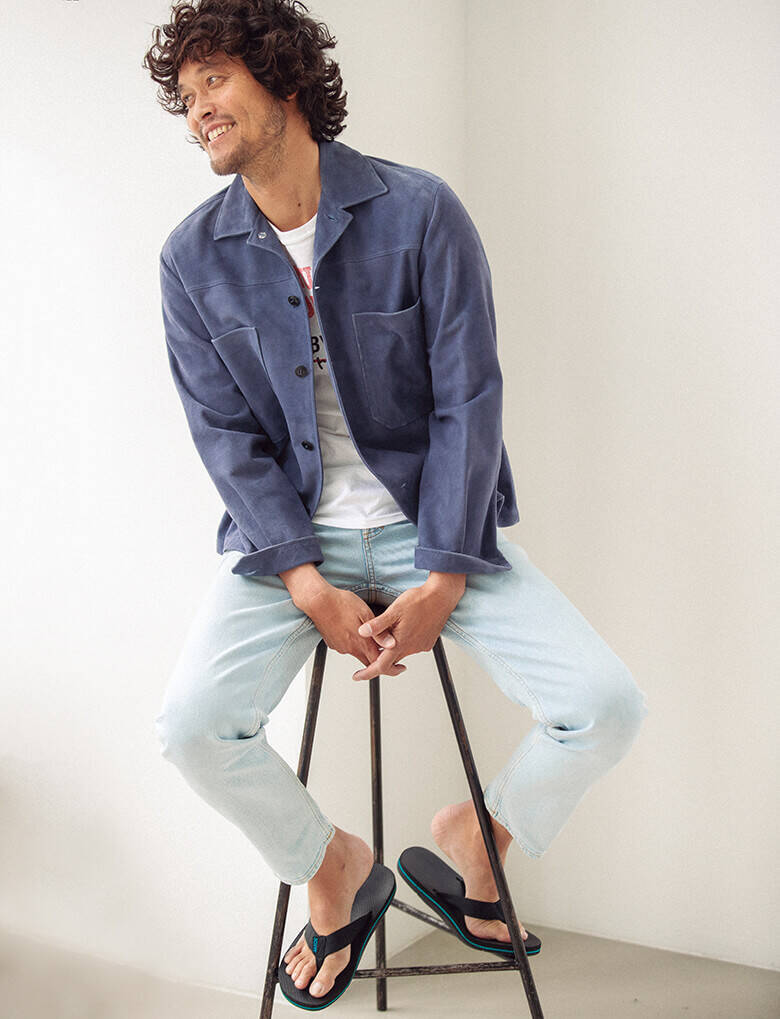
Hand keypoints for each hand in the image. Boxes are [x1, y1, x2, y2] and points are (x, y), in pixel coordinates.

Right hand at [300, 583, 404, 670]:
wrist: (318, 601)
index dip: (390, 667)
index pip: (378, 663)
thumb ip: (379, 633)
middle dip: (378, 659)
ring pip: (357, 652)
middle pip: (368, 661)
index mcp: (361, 643)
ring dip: (364, 647)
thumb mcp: (366, 613)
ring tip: (368, 633)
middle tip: (386, 652)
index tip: (398, 667)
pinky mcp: (332, 643)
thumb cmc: (341, 603)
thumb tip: (392, 644)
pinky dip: (352, 641)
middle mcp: (350, 648)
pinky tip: (352, 628)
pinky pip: (346, 646)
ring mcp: (340, 647)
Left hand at [351, 573, 465, 680]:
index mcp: (400, 643)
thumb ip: (378, 624)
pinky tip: (402, 630)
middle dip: (379, 660)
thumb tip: (362, 632)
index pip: (381, 666)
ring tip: (386, 634)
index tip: (357, 676)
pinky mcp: (427, 642)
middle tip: (368, 652)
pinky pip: (411, 648)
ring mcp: (421, 646)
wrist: (442, 596)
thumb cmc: (419, 601)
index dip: (368, 673)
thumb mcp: (394, 610)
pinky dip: (403, 644)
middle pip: (391, 662)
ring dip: (392, 650)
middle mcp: (411, 648)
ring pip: (401, 654)